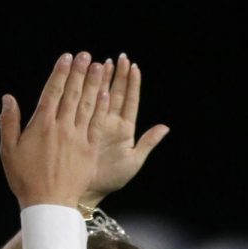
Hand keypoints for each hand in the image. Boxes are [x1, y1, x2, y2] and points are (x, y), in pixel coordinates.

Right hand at [0, 52, 108, 208]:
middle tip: (86, 55)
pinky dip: (100, 107)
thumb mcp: (9, 151)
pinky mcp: (89, 149)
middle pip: (72, 94)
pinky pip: (96, 124)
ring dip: (93, 84)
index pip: (52, 92)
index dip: (60, 73)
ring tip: (99, 67)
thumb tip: (8, 98)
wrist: (49, 203)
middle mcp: (61, 127)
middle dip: (79, 72)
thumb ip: (8, 123)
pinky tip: (104, 94)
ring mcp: (77, 137)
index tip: (66, 58)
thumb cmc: (25, 179)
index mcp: (41, 125)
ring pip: (87, 105)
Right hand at [80, 54, 168, 206]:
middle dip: (118, 76)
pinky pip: (87, 108)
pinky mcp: (82, 130)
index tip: (133, 67)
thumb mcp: (134, 162)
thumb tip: (165, 127)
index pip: (129, 100)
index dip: (131, 84)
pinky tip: (91, 81)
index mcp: (124, 129)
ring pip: (101, 98)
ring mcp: (95, 125)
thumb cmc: (110, 179)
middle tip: (119, 58)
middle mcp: (111, 124)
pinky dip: (89, 94)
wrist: (87, 190)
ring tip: (105, 62)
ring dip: (103, 80)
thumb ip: (148, 142)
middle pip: (115, 95)